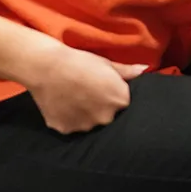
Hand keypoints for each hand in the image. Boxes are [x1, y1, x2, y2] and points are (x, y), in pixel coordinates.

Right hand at [24, 41, 144, 133]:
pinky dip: (68, 118)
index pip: (124, 105)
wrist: (46, 67)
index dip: (115, 97)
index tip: (105, 90)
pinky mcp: (66, 130)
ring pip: (89, 123)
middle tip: (88, 94)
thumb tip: (144, 70)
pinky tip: (63, 105)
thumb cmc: (80, 62)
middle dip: (101, 108)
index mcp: (120, 101)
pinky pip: (71, 126)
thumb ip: (127, 72)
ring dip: (85, 115)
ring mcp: (85, 126)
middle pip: (108, 117)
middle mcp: (106, 118)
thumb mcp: (106, 64)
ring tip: (73, 98)